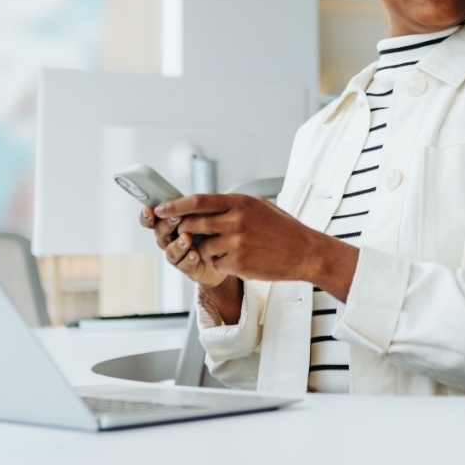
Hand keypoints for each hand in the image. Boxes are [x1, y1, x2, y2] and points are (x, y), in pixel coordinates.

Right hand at [140, 205, 227, 288]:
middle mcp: (170, 240)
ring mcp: (178, 254)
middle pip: (161, 233)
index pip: (152, 220)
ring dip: (178, 244)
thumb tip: (183, 197)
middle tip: (177, 217)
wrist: (225, 252)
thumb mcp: (202, 213)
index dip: (147, 216)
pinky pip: (185, 265)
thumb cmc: (210, 229)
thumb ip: (190, 206)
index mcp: (169, 224)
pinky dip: (189, 259)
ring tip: (187, 238)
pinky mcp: (189, 267)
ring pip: (172, 251)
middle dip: (167, 224)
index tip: (148, 209)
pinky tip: (195, 254)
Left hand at [155, 193, 359, 301]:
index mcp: (240, 202)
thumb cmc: (283, 229)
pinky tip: (237, 259)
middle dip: (184, 229)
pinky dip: (220, 263)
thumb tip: (204, 205)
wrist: (304, 252)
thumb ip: (232, 205)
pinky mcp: (238, 263)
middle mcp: (236, 220)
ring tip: (226, 248)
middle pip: (193, 224)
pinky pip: (215, 263)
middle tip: (184, 232)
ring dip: (206, 249)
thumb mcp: (259, 206)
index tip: (160, 209)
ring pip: (202, 246)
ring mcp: (236, 243)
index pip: (198, 201)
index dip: (175, 205)